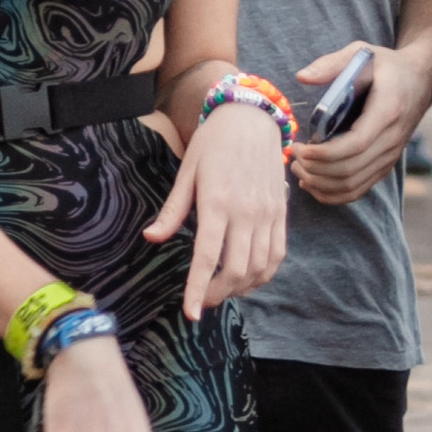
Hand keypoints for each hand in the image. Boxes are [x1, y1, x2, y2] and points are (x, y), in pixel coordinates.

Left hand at [147, 96, 288, 316]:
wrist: (252, 118)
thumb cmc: (214, 144)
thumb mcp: (187, 172)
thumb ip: (172, 210)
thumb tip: (151, 238)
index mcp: (218, 202)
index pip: (208, 258)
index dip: (198, 290)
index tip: (191, 313)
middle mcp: (246, 212)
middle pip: (237, 269)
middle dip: (219, 294)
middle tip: (203, 301)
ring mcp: (268, 213)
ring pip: (260, 267)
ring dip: (242, 288)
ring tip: (224, 290)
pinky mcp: (280, 212)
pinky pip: (277, 254)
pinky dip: (264, 274)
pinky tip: (248, 277)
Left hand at [291, 40, 425, 207]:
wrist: (420, 79)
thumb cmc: (387, 66)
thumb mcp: (361, 52)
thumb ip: (331, 64)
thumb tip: (302, 77)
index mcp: (388, 110)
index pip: (356, 144)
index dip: (325, 153)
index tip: (300, 148)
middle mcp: (392, 139)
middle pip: (351, 169)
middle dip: (316, 169)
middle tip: (293, 157)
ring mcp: (390, 156)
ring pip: (353, 185)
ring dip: (320, 183)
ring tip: (298, 169)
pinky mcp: (385, 165)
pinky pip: (358, 189)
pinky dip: (333, 193)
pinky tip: (313, 183)